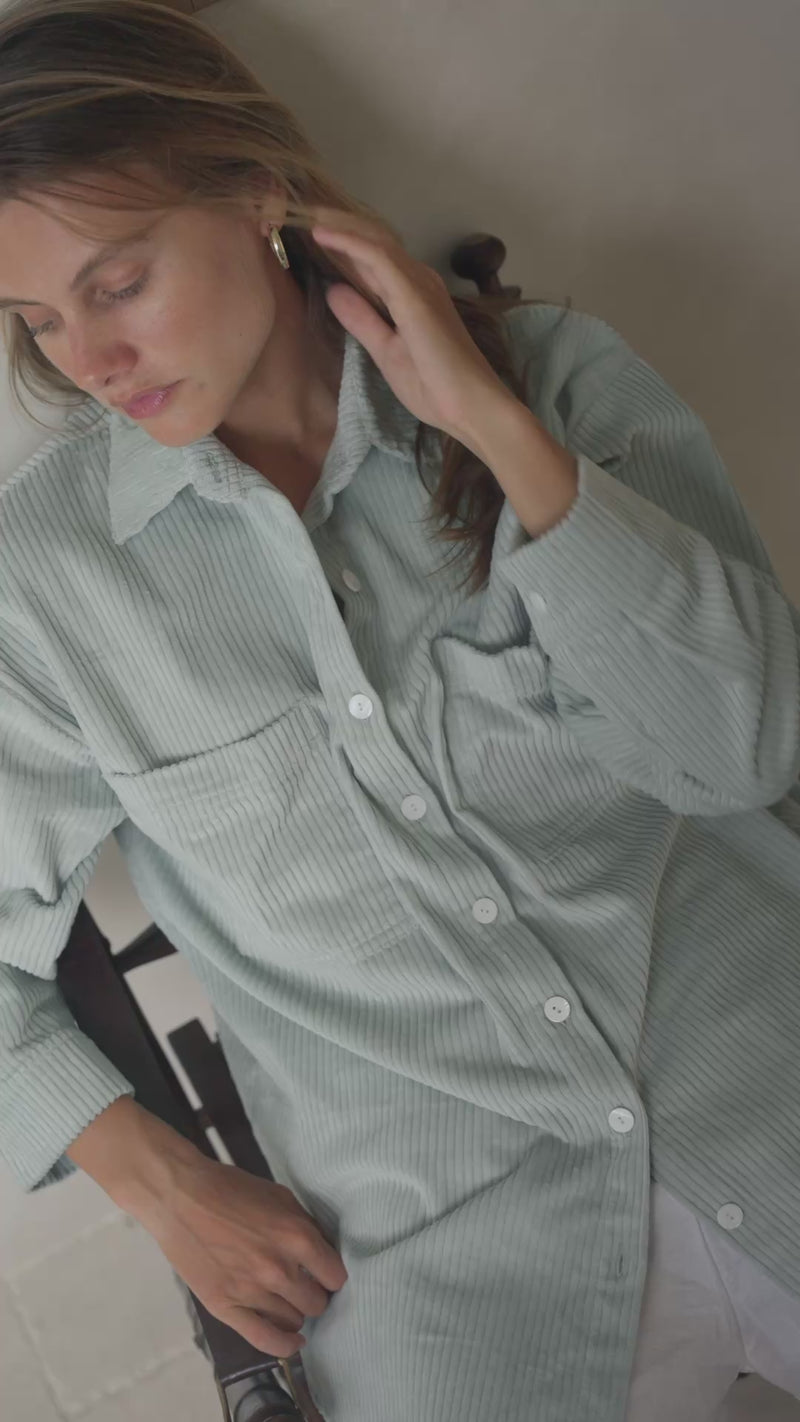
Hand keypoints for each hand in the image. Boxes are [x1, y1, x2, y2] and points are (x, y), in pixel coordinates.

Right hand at [138, 1154, 347, 1357]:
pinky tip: (293, 1341)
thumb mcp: (280, 1196)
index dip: (332, 1275)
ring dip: (294, 1310)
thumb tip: (322, 1252)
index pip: (335, 1276)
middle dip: (314, 1293)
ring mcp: (251, 1292)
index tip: (324, 1272)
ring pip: (294, 1321)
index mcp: (296, 1237)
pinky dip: (284, 1345)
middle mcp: (278, 1269)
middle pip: (317, 1303)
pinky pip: (265, 1340)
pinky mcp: (226, 1307)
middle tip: (304, 1283)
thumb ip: (304, 1226)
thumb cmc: (231, 1189)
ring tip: (285, 1297)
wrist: (180, 1197)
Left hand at [308, 206, 514, 452]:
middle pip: (372, 241)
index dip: (340, 245)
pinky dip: (348, 242)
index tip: (308, 235)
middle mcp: (417, 280)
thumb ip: (362, 320)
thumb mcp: (386, 351)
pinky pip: (378, 257)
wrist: (471, 406)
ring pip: (373, 240)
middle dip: (336, 224)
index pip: (372, 260)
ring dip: (338, 225)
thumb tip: (335, 291)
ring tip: (304, 213)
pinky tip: (322, 233)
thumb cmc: (435, 386)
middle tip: (299, 212)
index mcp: (412, 295)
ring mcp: (418, 284)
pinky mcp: (414, 294)